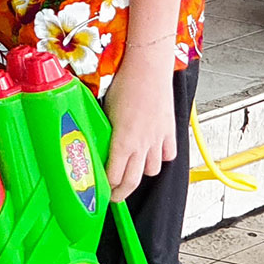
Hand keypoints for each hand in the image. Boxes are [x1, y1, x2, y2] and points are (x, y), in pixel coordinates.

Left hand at [103, 51, 176, 200]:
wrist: (148, 68)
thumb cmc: (124, 83)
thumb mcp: (104, 110)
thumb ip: (103, 131)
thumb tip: (93, 142)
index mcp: (122, 142)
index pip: (114, 177)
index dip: (107, 188)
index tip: (101, 191)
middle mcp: (141, 145)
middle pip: (132, 182)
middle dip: (122, 193)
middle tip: (114, 196)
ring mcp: (157, 139)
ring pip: (152, 170)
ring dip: (141, 173)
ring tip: (133, 169)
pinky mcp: (169, 131)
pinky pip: (168, 154)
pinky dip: (161, 157)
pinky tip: (153, 152)